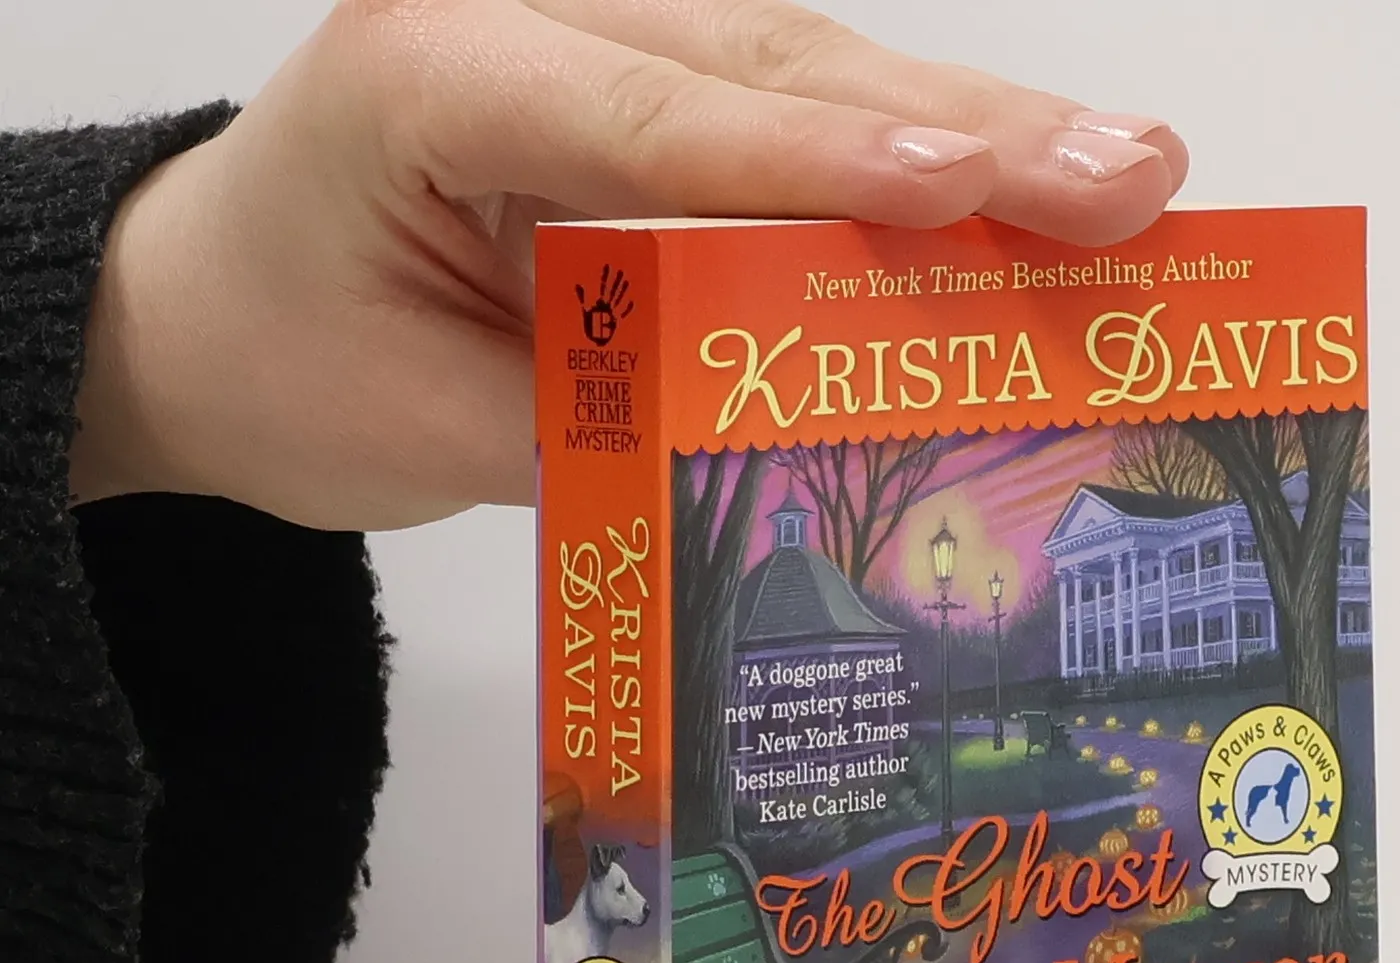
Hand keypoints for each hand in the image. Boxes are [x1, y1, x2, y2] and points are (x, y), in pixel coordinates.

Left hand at [70, 0, 1187, 530]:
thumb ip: (594, 422)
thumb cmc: (295, 355)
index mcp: (430, 74)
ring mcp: (605, 41)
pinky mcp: (660, 97)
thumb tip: (774, 442)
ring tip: (1130, 180)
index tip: (957, 182)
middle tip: (1128, 179)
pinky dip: (926, 163)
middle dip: (963, 128)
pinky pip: (804, 118)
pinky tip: (1042, 190)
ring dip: (981, 133)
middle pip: (770, 63)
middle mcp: (531, 17)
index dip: (812, 153)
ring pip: (813, 72)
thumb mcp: (421, 425)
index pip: (645, 114)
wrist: (228, 304)